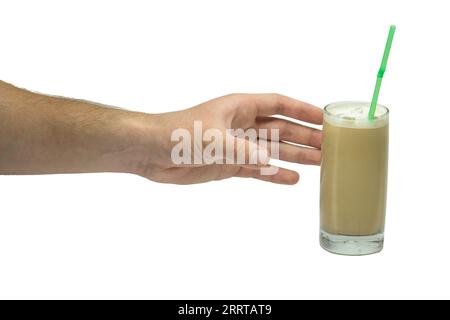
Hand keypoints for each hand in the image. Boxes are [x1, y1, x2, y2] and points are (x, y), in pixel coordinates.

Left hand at [133, 94, 322, 183]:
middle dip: (305, 136)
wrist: (151, 152)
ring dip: (295, 156)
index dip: (302, 109)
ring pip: (273, 150)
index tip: (324, 117)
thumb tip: (270, 161)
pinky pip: (258, 169)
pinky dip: (274, 174)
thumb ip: (244, 150)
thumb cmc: (179, 133)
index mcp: (240, 107)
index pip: (278, 105)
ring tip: (320, 162)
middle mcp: (242, 125)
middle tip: (330, 146)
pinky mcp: (229, 164)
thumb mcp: (214, 139)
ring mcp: (237, 145)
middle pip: (281, 129)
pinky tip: (292, 179)